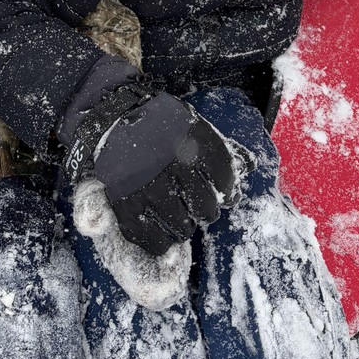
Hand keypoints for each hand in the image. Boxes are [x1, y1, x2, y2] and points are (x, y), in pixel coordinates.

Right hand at [90, 92, 235, 256]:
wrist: (111, 116)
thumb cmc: (157, 122)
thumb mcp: (190, 124)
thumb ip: (215, 147)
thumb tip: (246, 171)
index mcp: (191, 142)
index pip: (223, 177)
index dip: (227, 190)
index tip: (224, 194)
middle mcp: (172, 166)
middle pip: (206, 206)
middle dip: (207, 211)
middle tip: (201, 209)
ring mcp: (148, 187)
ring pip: (181, 227)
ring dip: (186, 227)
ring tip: (182, 220)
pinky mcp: (126, 204)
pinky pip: (151, 239)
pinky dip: (160, 242)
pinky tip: (162, 232)